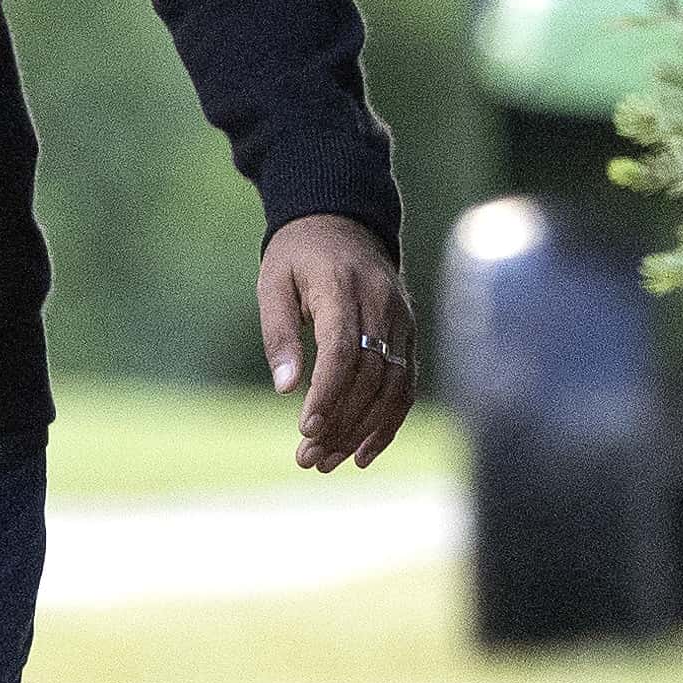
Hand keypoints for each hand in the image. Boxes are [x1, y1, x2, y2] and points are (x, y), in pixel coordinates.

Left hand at [258, 211, 417, 471]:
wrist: (344, 220)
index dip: (328, 393)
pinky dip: (389, 422)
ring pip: (392, 386)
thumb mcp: (273, 282)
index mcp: (342, 287)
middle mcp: (381, 304)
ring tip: (327, 461)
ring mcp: (401, 319)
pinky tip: (364, 453)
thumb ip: (278, 333)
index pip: (344, 348)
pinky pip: (405, 383)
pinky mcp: (409, 332)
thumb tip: (286, 389)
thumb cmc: (299, 255)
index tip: (306, 428)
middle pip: (370, 375)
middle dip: (341, 423)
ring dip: (362, 431)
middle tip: (307, 458)